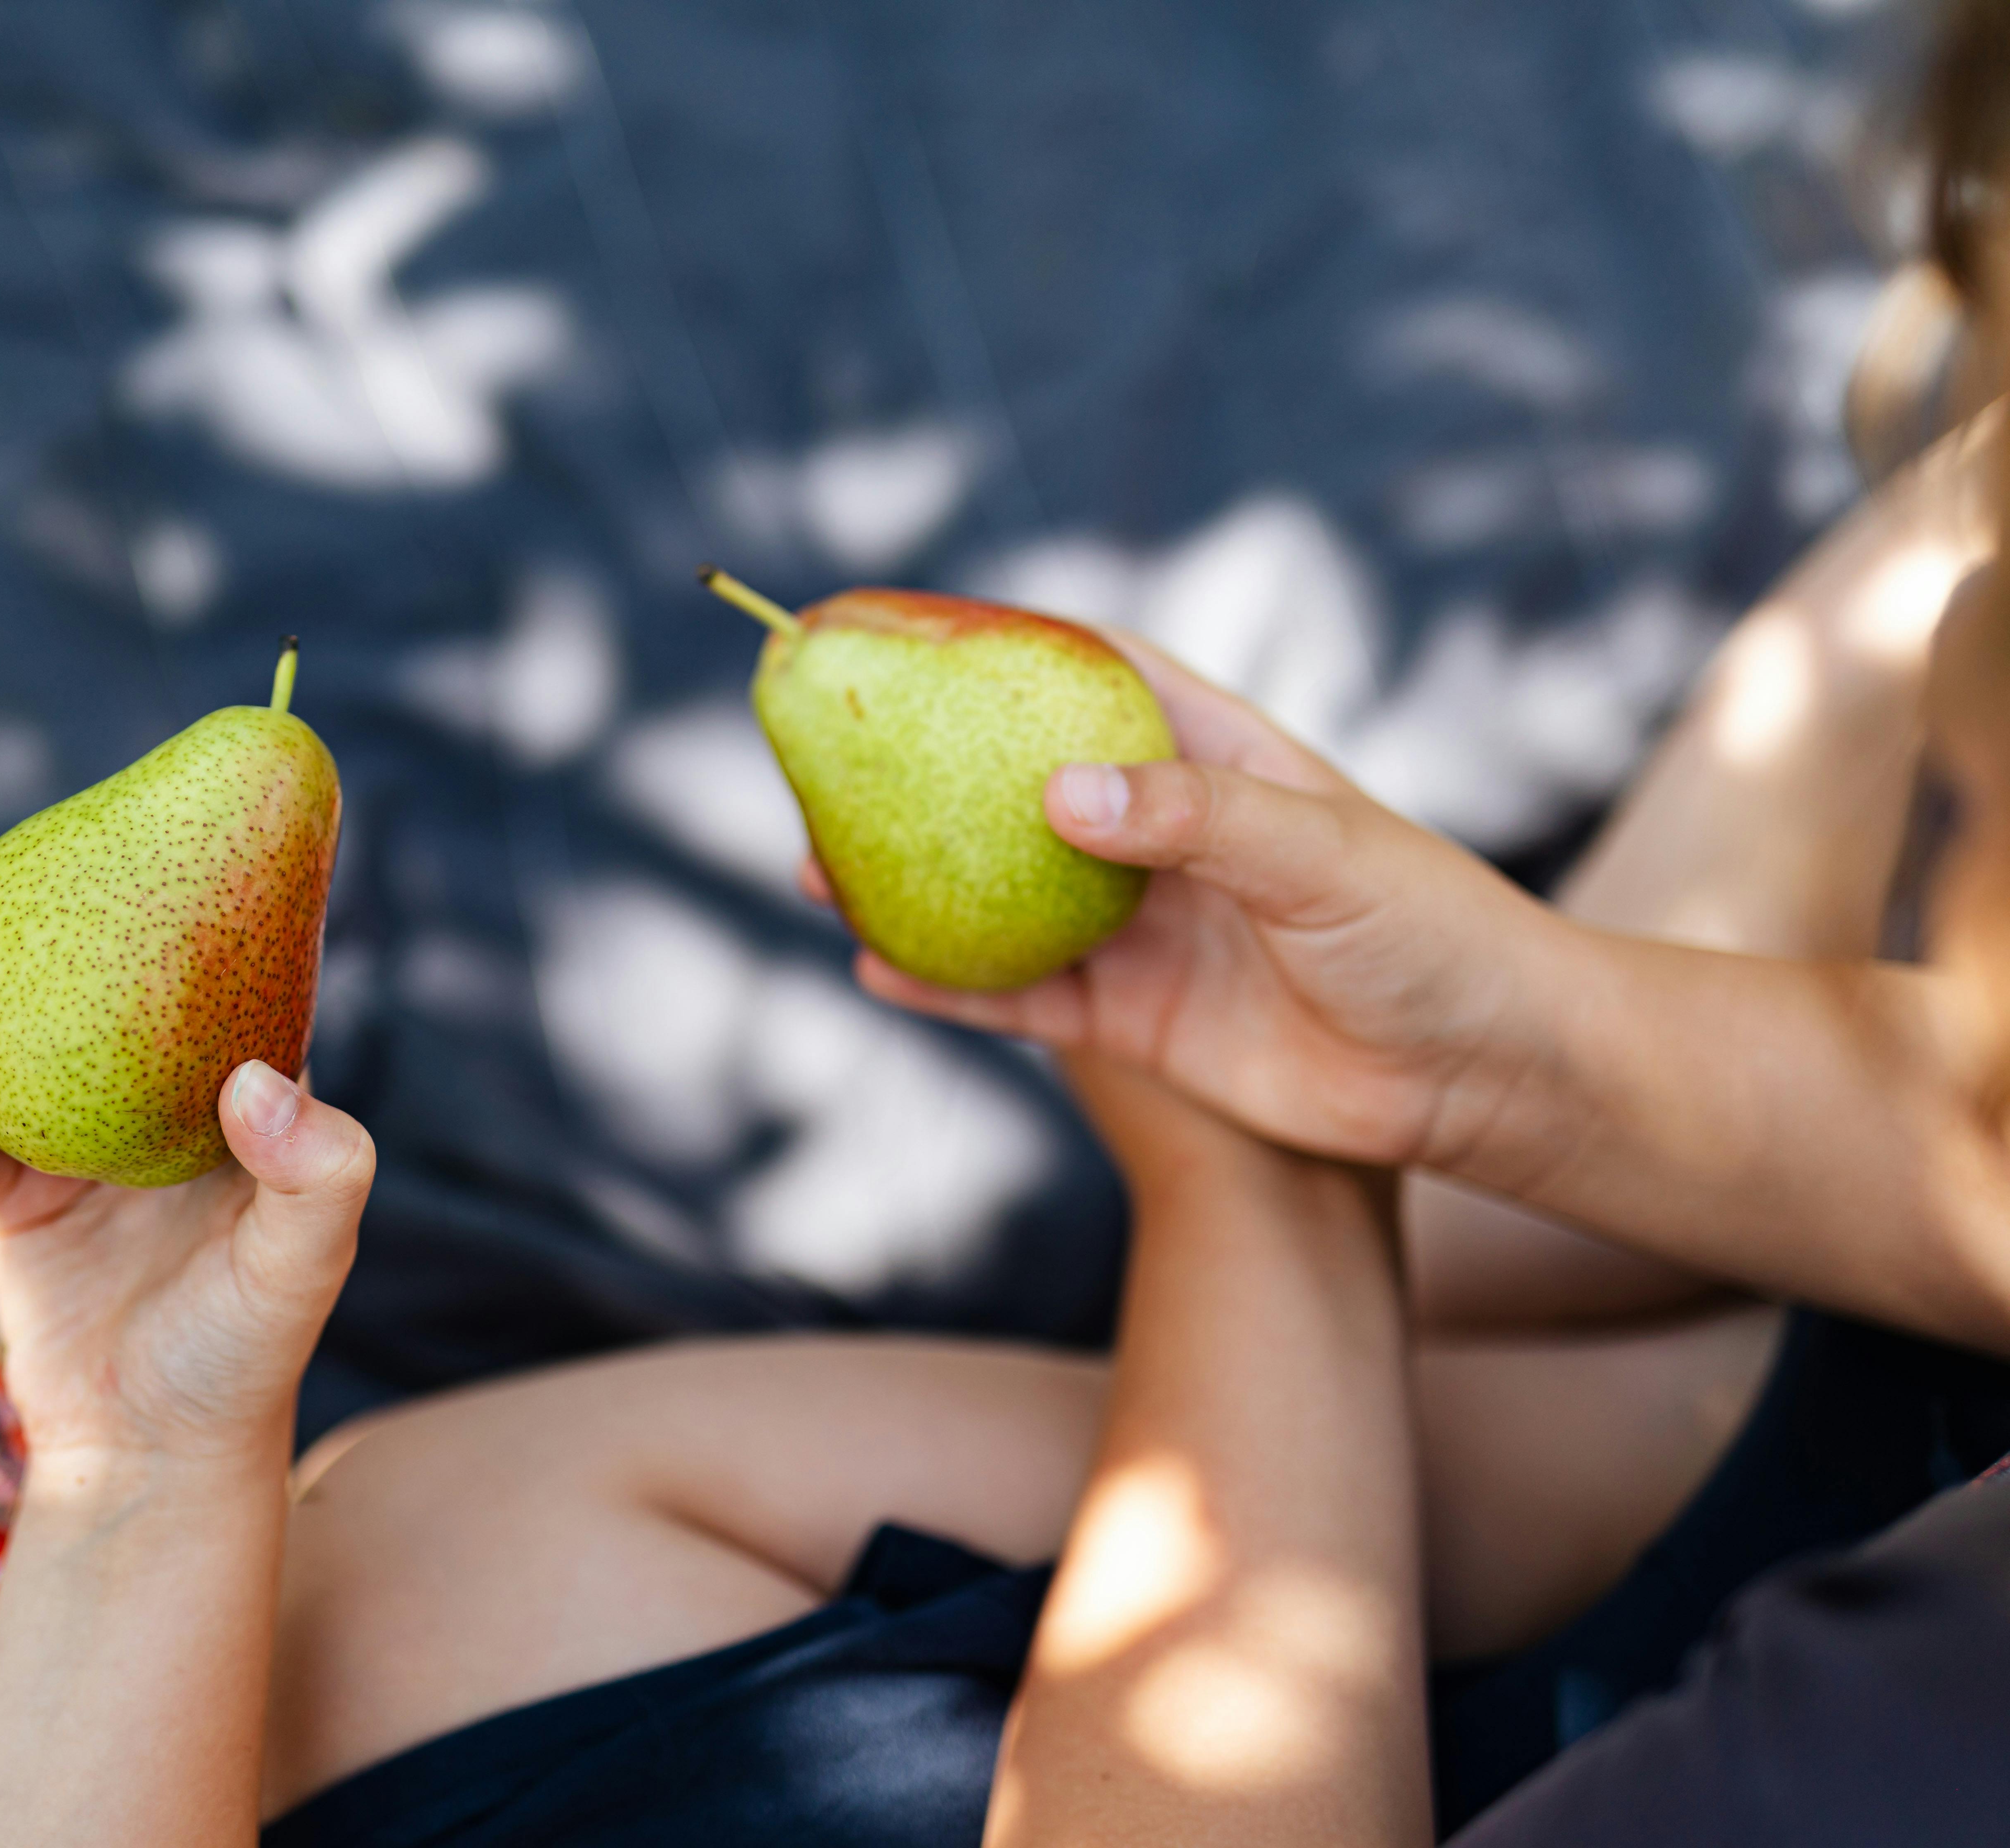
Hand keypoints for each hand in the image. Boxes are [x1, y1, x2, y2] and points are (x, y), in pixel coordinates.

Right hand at [0, 893, 374, 1467]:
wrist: (160, 1454)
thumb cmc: (248, 1352)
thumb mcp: (301, 1265)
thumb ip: (313, 1172)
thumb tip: (256, 1077)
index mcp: (223, 1083)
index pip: (183, 960)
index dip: (131, 891)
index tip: (58, 852)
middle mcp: (142, 1097)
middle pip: (58, 988)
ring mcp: (68, 1142)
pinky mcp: (10, 1200)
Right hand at [826, 634, 1566, 1173]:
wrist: (1485, 1074)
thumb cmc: (1434, 932)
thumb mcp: (1323, 851)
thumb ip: (1195, 818)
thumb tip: (1059, 793)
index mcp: (1213, 756)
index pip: (1089, 671)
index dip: (995, 641)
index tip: (899, 627)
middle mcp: (1163, 835)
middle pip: (1012, 787)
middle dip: (919, 774)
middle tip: (822, 761)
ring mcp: (1143, 929)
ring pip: (997, 895)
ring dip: (910, 883)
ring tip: (817, 867)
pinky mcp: (1136, 1020)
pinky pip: (1020, 999)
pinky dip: (947, 986)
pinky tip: (878, 970)